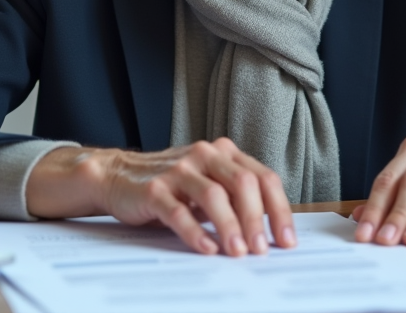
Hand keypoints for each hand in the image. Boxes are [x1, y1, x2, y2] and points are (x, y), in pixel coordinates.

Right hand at [25, 138, 294, 256]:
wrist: (119, 176)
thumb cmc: (172, 185)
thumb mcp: (208, 183)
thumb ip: (235, 197)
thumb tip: (269, 232)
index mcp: (224, 153)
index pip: (263, 177)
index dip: (279, 210)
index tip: (287, 239)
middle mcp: (205, 155)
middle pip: (243, 183)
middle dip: (257, 220)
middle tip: (262, 250)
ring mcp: (178, 170)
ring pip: (214, 195)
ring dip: (230, 227)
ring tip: (238, 253)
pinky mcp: (154, 189)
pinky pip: (179, 212)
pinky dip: (196, 233)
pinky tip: (207, 249)